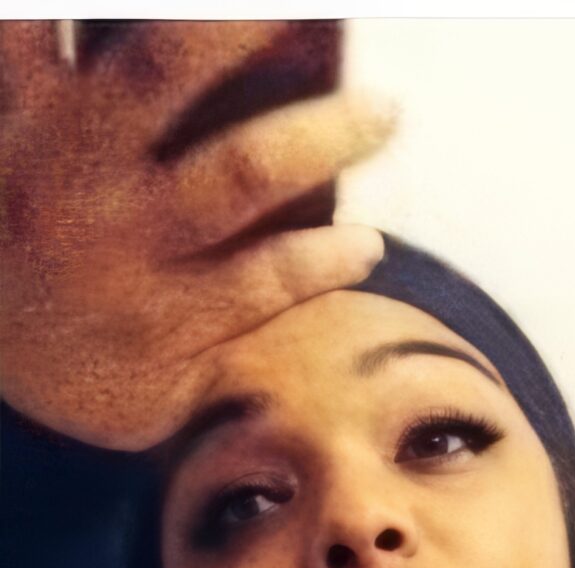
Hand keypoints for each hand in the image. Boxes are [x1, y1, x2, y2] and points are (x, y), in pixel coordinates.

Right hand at [0, 20, 393, 449]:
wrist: (0, 375)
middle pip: (162, 66)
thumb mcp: (22, 141)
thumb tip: (170, 38)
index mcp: (23, 105)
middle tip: (310, 4)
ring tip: (386, 110)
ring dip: (326, 136)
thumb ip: (66, 86)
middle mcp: (69, 165)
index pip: (41, 17)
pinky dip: (323, 260)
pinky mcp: (163, 328)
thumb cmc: (31, 228)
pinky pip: (263, 282)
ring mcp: (120, 248)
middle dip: (242, 23)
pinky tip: (366, 243)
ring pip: (242, 172)